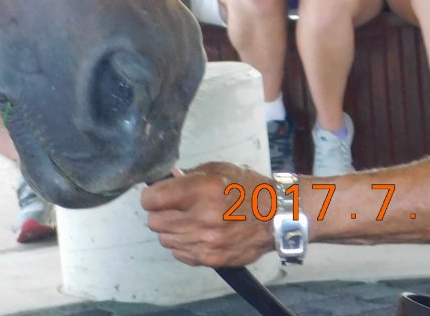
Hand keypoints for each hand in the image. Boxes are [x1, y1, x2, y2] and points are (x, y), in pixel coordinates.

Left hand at [141, 163, 275, 267]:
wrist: (277, 216)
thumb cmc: (246, 187)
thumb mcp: (217, 169)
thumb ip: (188, 176)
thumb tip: (166, 180)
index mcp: (200, 191)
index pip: (151, 199)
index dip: (151, 196)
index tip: (158, 195)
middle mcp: (201, 218)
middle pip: (154, 222)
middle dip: (159, 213)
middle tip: (173, 208)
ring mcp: (206, 242)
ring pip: (165, 240)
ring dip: (170, 230)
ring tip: (187, 221)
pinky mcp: (212, 259)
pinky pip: (180, 255)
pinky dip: (182, 245)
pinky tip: (196, 235)